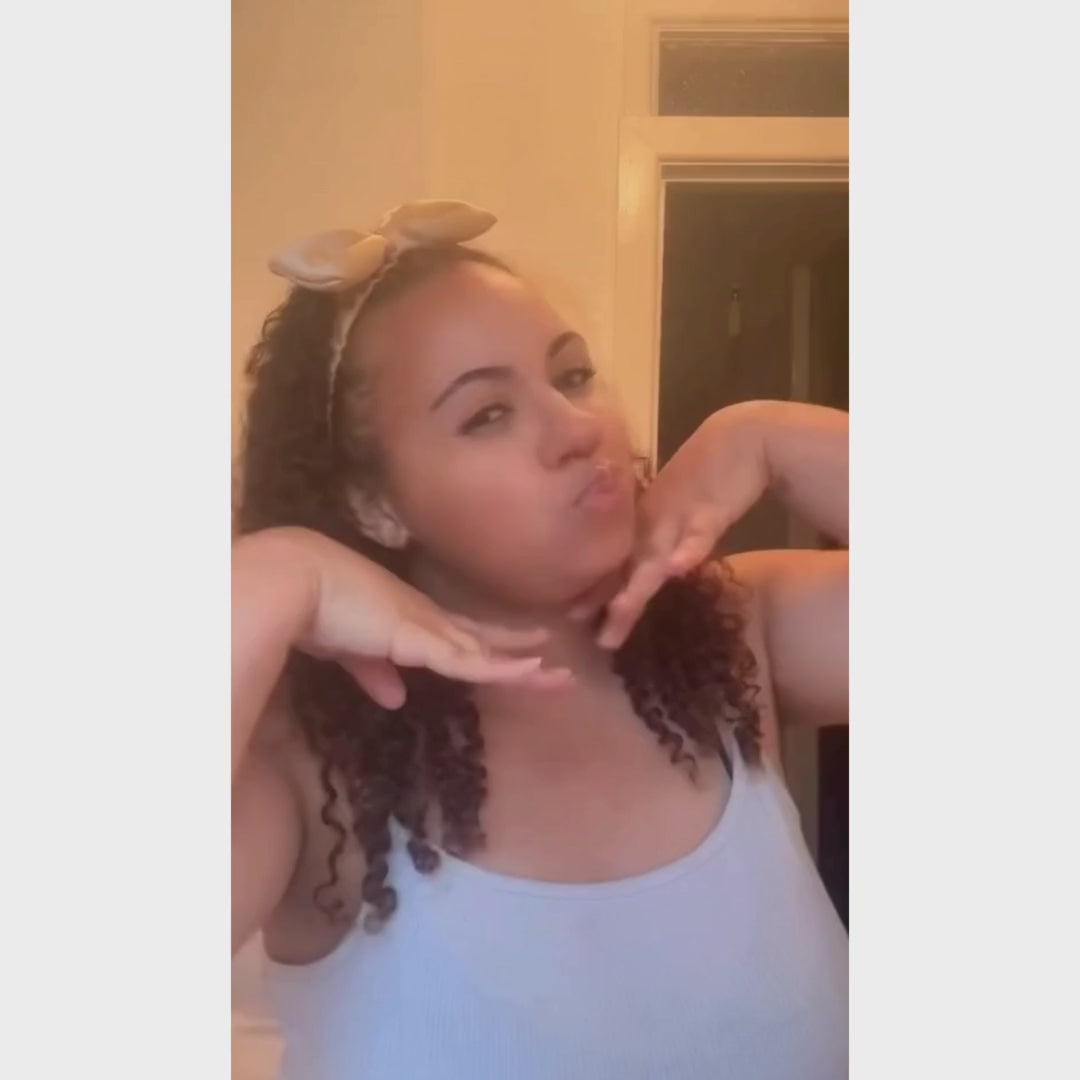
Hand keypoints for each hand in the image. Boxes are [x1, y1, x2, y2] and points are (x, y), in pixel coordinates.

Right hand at [247, 528, 568, 708]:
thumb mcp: (348, 648)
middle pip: (485, 643)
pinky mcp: (423, 638)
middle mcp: (429, 619)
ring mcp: (430, 627)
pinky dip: (502, 668)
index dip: (494, 644)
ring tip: (562, 678)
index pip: (463, 635)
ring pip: (488, 653)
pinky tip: (531, 671)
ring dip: (524, 668)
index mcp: (411, 620)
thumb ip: (372, 672)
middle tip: (559, 669)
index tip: (526, 649)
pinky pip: (471, 661)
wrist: (299, 581)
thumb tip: (394, 698)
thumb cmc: (317, 608)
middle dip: (521, 655)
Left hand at [587, 405, 767, 648]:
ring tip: (621, 610)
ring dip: (638, 584)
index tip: (575, 618)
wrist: (737, 438)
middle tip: (599, 637)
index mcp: (641, 524)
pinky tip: (677, 569)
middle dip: (612, 602)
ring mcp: (680, 517)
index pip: (615, 564)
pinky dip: (688, 551)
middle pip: (629, 569)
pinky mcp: (711, 511)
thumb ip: (654, 537)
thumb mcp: (672, 510)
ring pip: (656, 556)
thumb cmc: (703, 476)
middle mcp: (652, 523)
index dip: (597, 592)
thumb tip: (639, 570)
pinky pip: (699, 534)